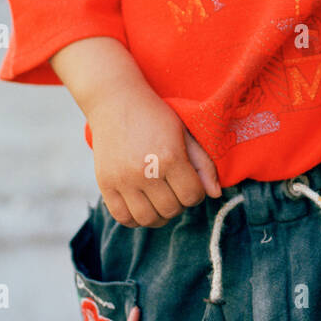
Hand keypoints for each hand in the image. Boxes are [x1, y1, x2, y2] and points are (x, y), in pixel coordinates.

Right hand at [86, 82, 221, 227]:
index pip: (192, 196)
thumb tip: (216, 194)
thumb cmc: (155, 116)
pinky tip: (141, 205)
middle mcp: (145, 171)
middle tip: (175, 189)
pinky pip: (122, 217)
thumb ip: (203, 164)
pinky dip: (135, 218)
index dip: (196, 193)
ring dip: (159, 214)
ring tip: (160, 200)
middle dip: (179, 203)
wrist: (116, 101)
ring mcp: (123, 180)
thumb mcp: (184, 133)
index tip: (190, 183)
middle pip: (171, 209)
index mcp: (170, 156)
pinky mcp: (105, 184)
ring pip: (148, 219)